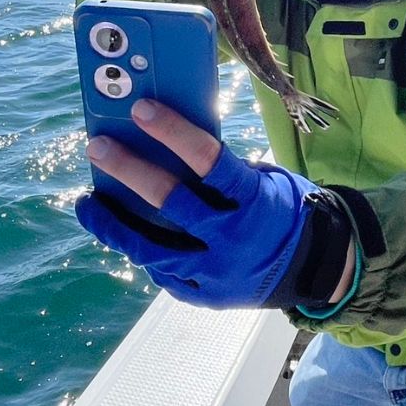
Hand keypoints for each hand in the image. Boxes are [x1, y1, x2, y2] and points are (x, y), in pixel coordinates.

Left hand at [75, 100, 353, 309]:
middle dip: (128, 171)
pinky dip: (141, 252)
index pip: (208, 159)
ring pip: (152, 248)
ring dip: (114, 224)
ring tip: (88, 205)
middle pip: (170, 202)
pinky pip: (163, 274)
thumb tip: (168, 148)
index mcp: (255, 200)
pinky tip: (121, 234)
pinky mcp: (206, 296)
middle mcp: (234, 239)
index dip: (173, 132)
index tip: (140, 110)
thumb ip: (223, 173)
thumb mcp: (267, 181)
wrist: (317, 268)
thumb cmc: (286, 210)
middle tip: (98, 149)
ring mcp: (217, 273)